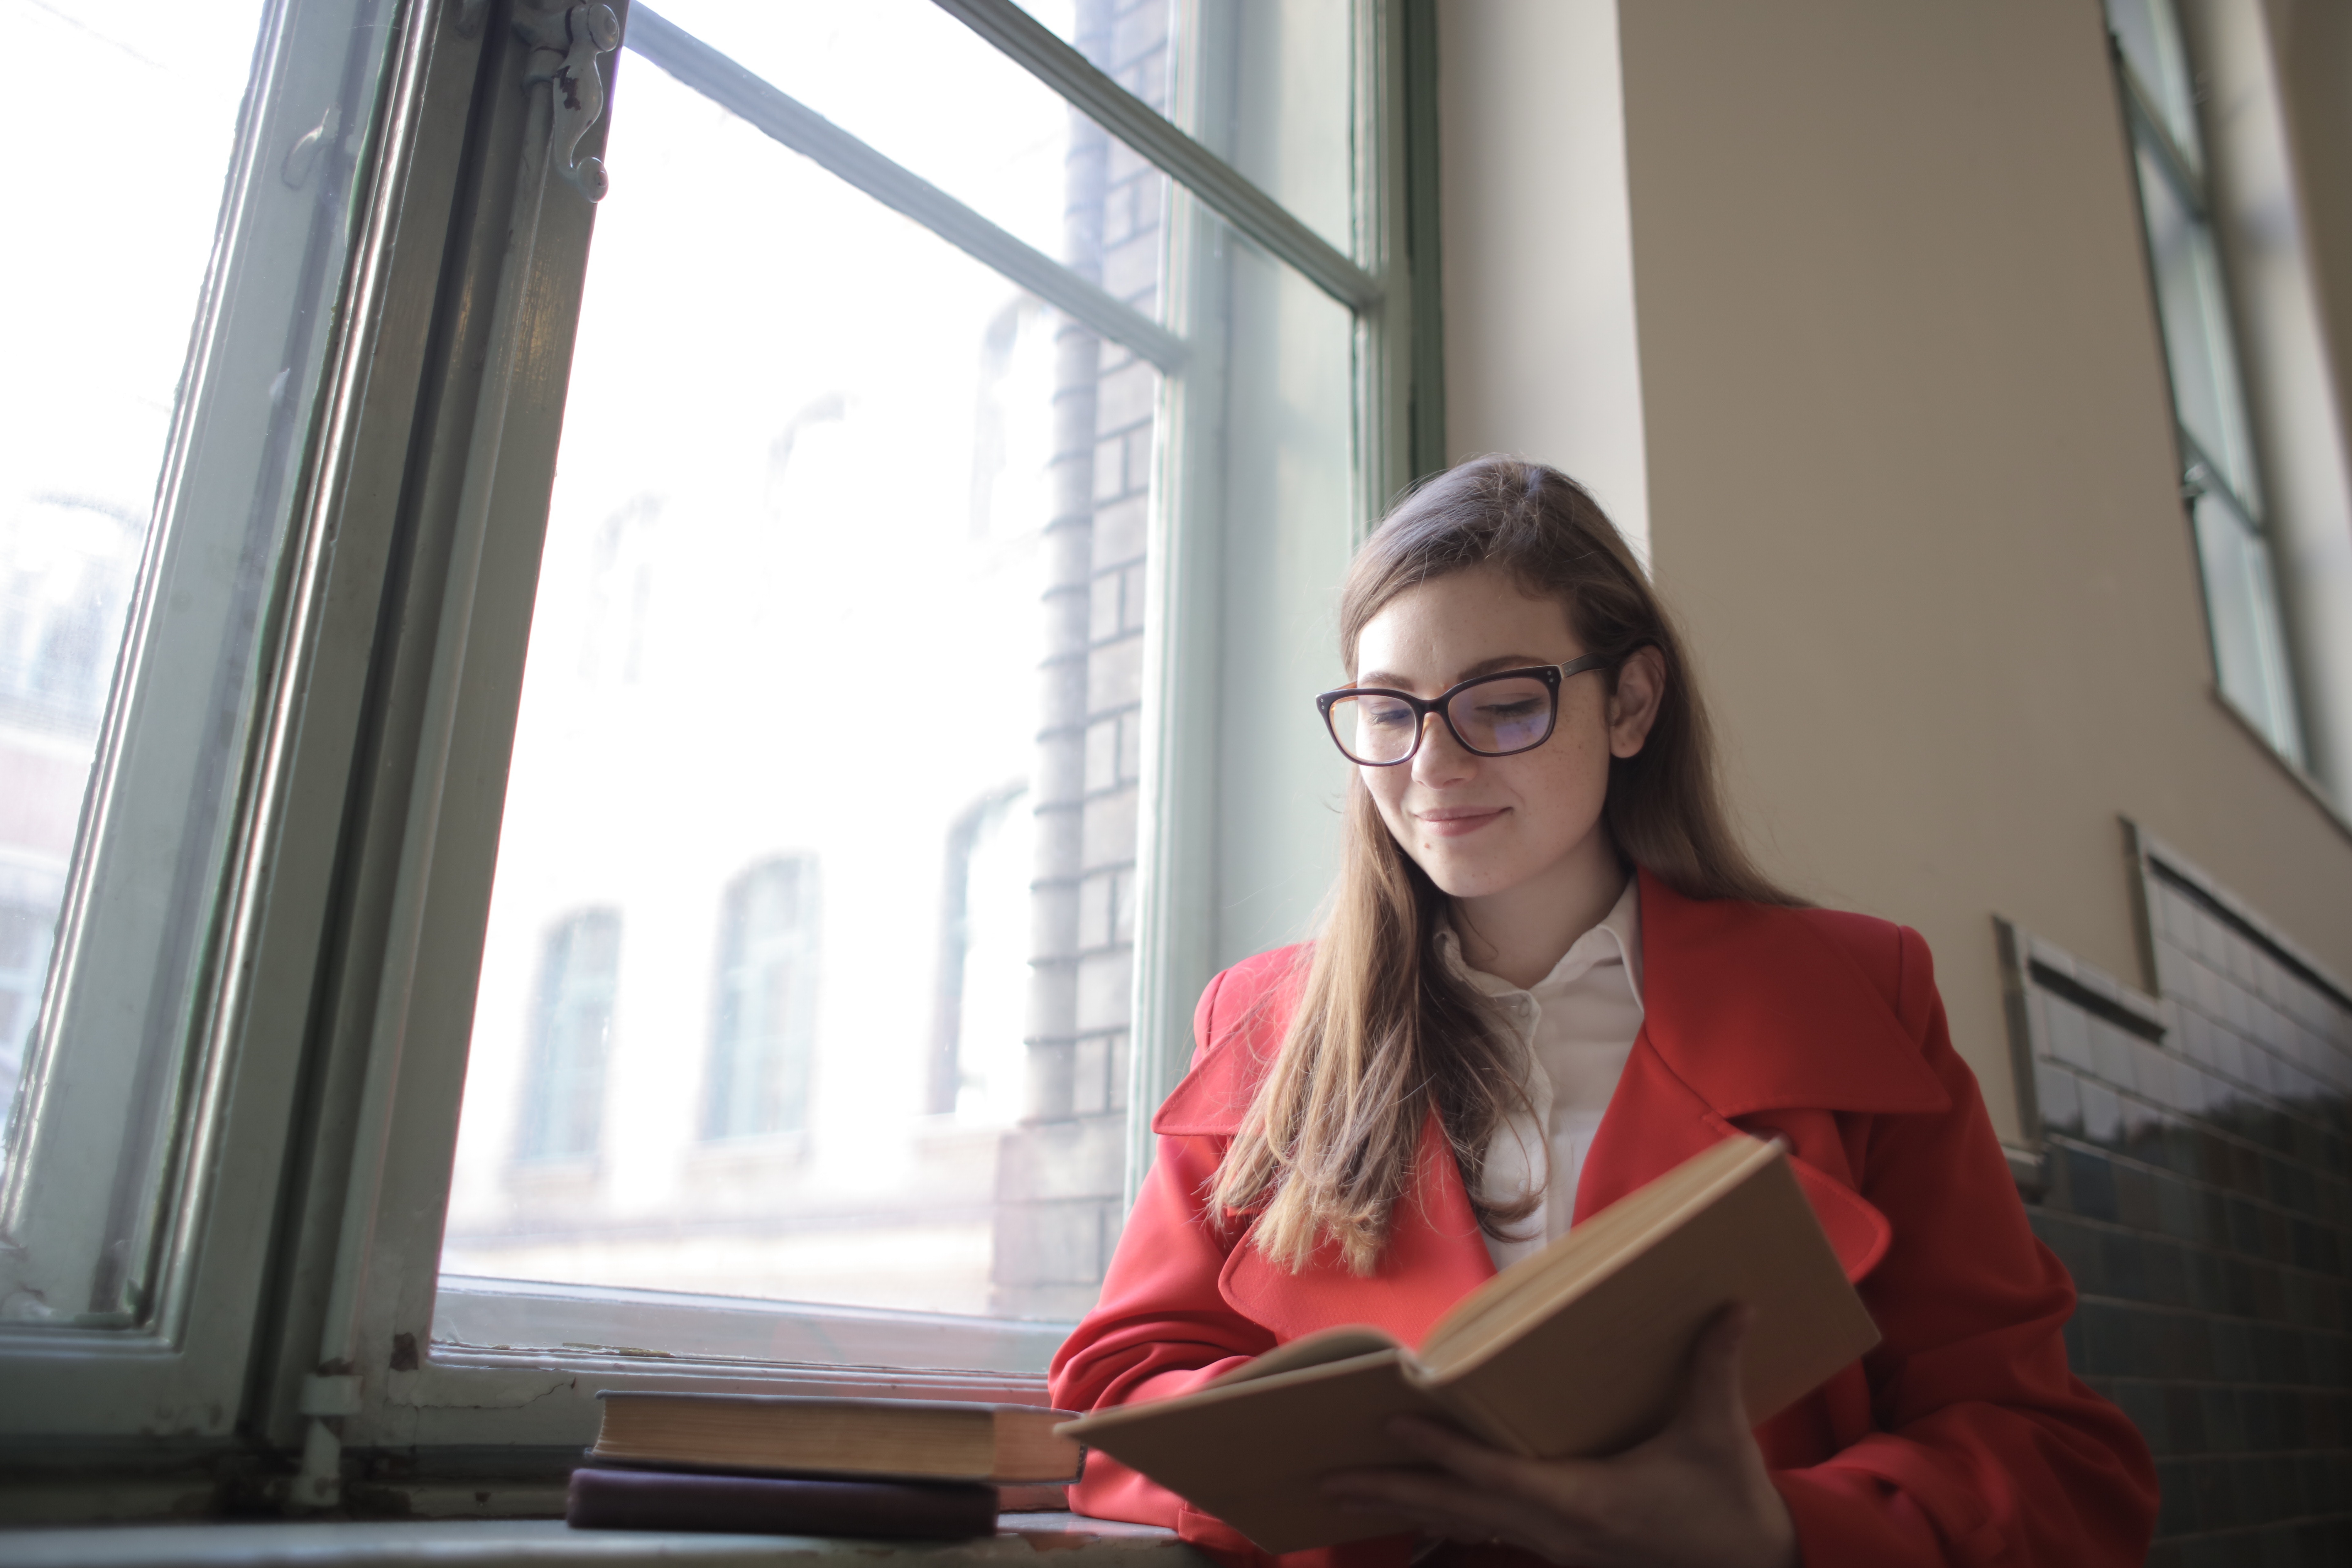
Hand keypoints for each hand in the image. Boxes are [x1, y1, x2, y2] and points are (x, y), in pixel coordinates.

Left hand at [1320, 1305, 1796, 1567]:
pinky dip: (1446, 1516)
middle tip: (1328, 1479)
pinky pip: (1488, 1531)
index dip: (1443, 1451)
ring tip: (1345, 1492)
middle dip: (1392, 1492)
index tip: (1393, 1426)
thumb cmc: (1731, 1505)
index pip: (1496, 1474)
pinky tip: (1417, 1509)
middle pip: (1459, 1508)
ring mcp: (1558, 1546)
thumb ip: (1715, 1369)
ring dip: (1406, 1507)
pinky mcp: (1564, 1548)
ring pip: (1466, 1525)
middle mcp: (1559, 1530)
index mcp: (1586, 1501)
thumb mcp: (1720, 1436)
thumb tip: (1733, 1307)